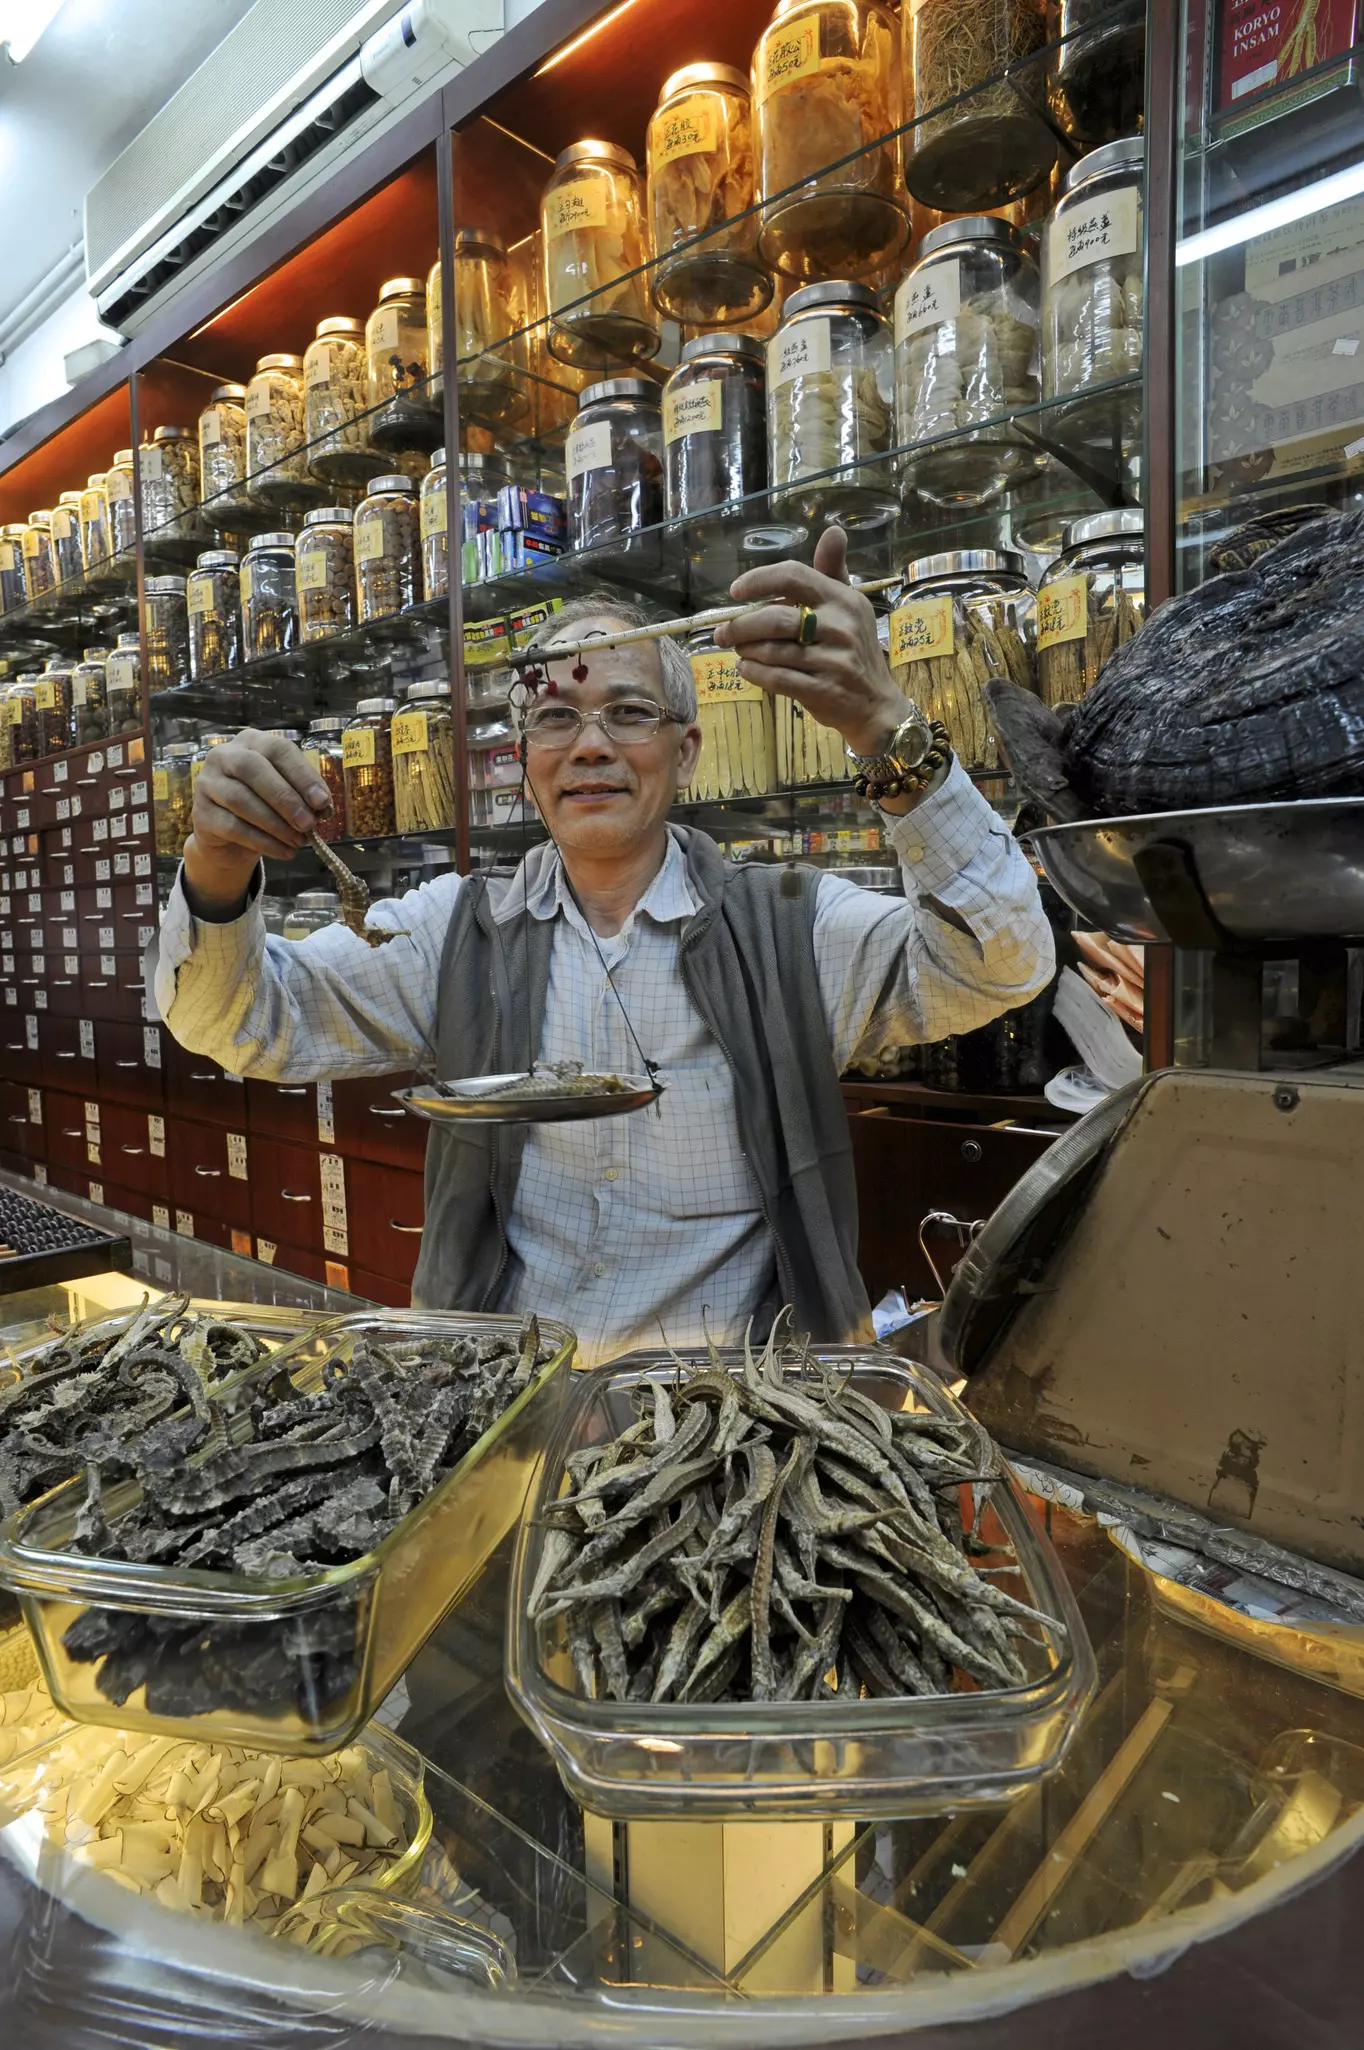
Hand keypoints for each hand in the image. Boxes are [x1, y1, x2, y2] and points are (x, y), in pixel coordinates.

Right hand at [183, 727, 331, 917]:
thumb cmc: (263, 804)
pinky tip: (283, 851)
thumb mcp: (285, 793)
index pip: (278, 750)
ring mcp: (207, 783)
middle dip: (285, 798)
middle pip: (253, 769)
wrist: (229, 836)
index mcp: (251, 742)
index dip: (302, 775)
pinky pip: (233, 827)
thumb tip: (322, 806)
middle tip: (308, 824)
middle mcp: (224, 756)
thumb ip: (302, 794)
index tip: (323, 801)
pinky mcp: (200, 813)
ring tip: (298, 841)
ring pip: (241, 800)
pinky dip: (263, 842)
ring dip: (275, 824)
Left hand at [714, 527, 910, 757]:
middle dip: (741, 625)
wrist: (877, 705)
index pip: (793, 576)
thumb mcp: (851, 607)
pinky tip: (746, 668)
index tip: (736, 592)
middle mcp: (840, 627)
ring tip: (737, 649)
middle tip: (723, 632)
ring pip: (771, 651)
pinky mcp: (822, 691)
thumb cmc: (855, 651)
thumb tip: (834, 530)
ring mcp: (832, 661)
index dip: (758, 580)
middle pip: (775, 618)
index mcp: (843, 600)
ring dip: (745, 650)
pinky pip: (776, 678)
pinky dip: (754, 672)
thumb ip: (833, 571)